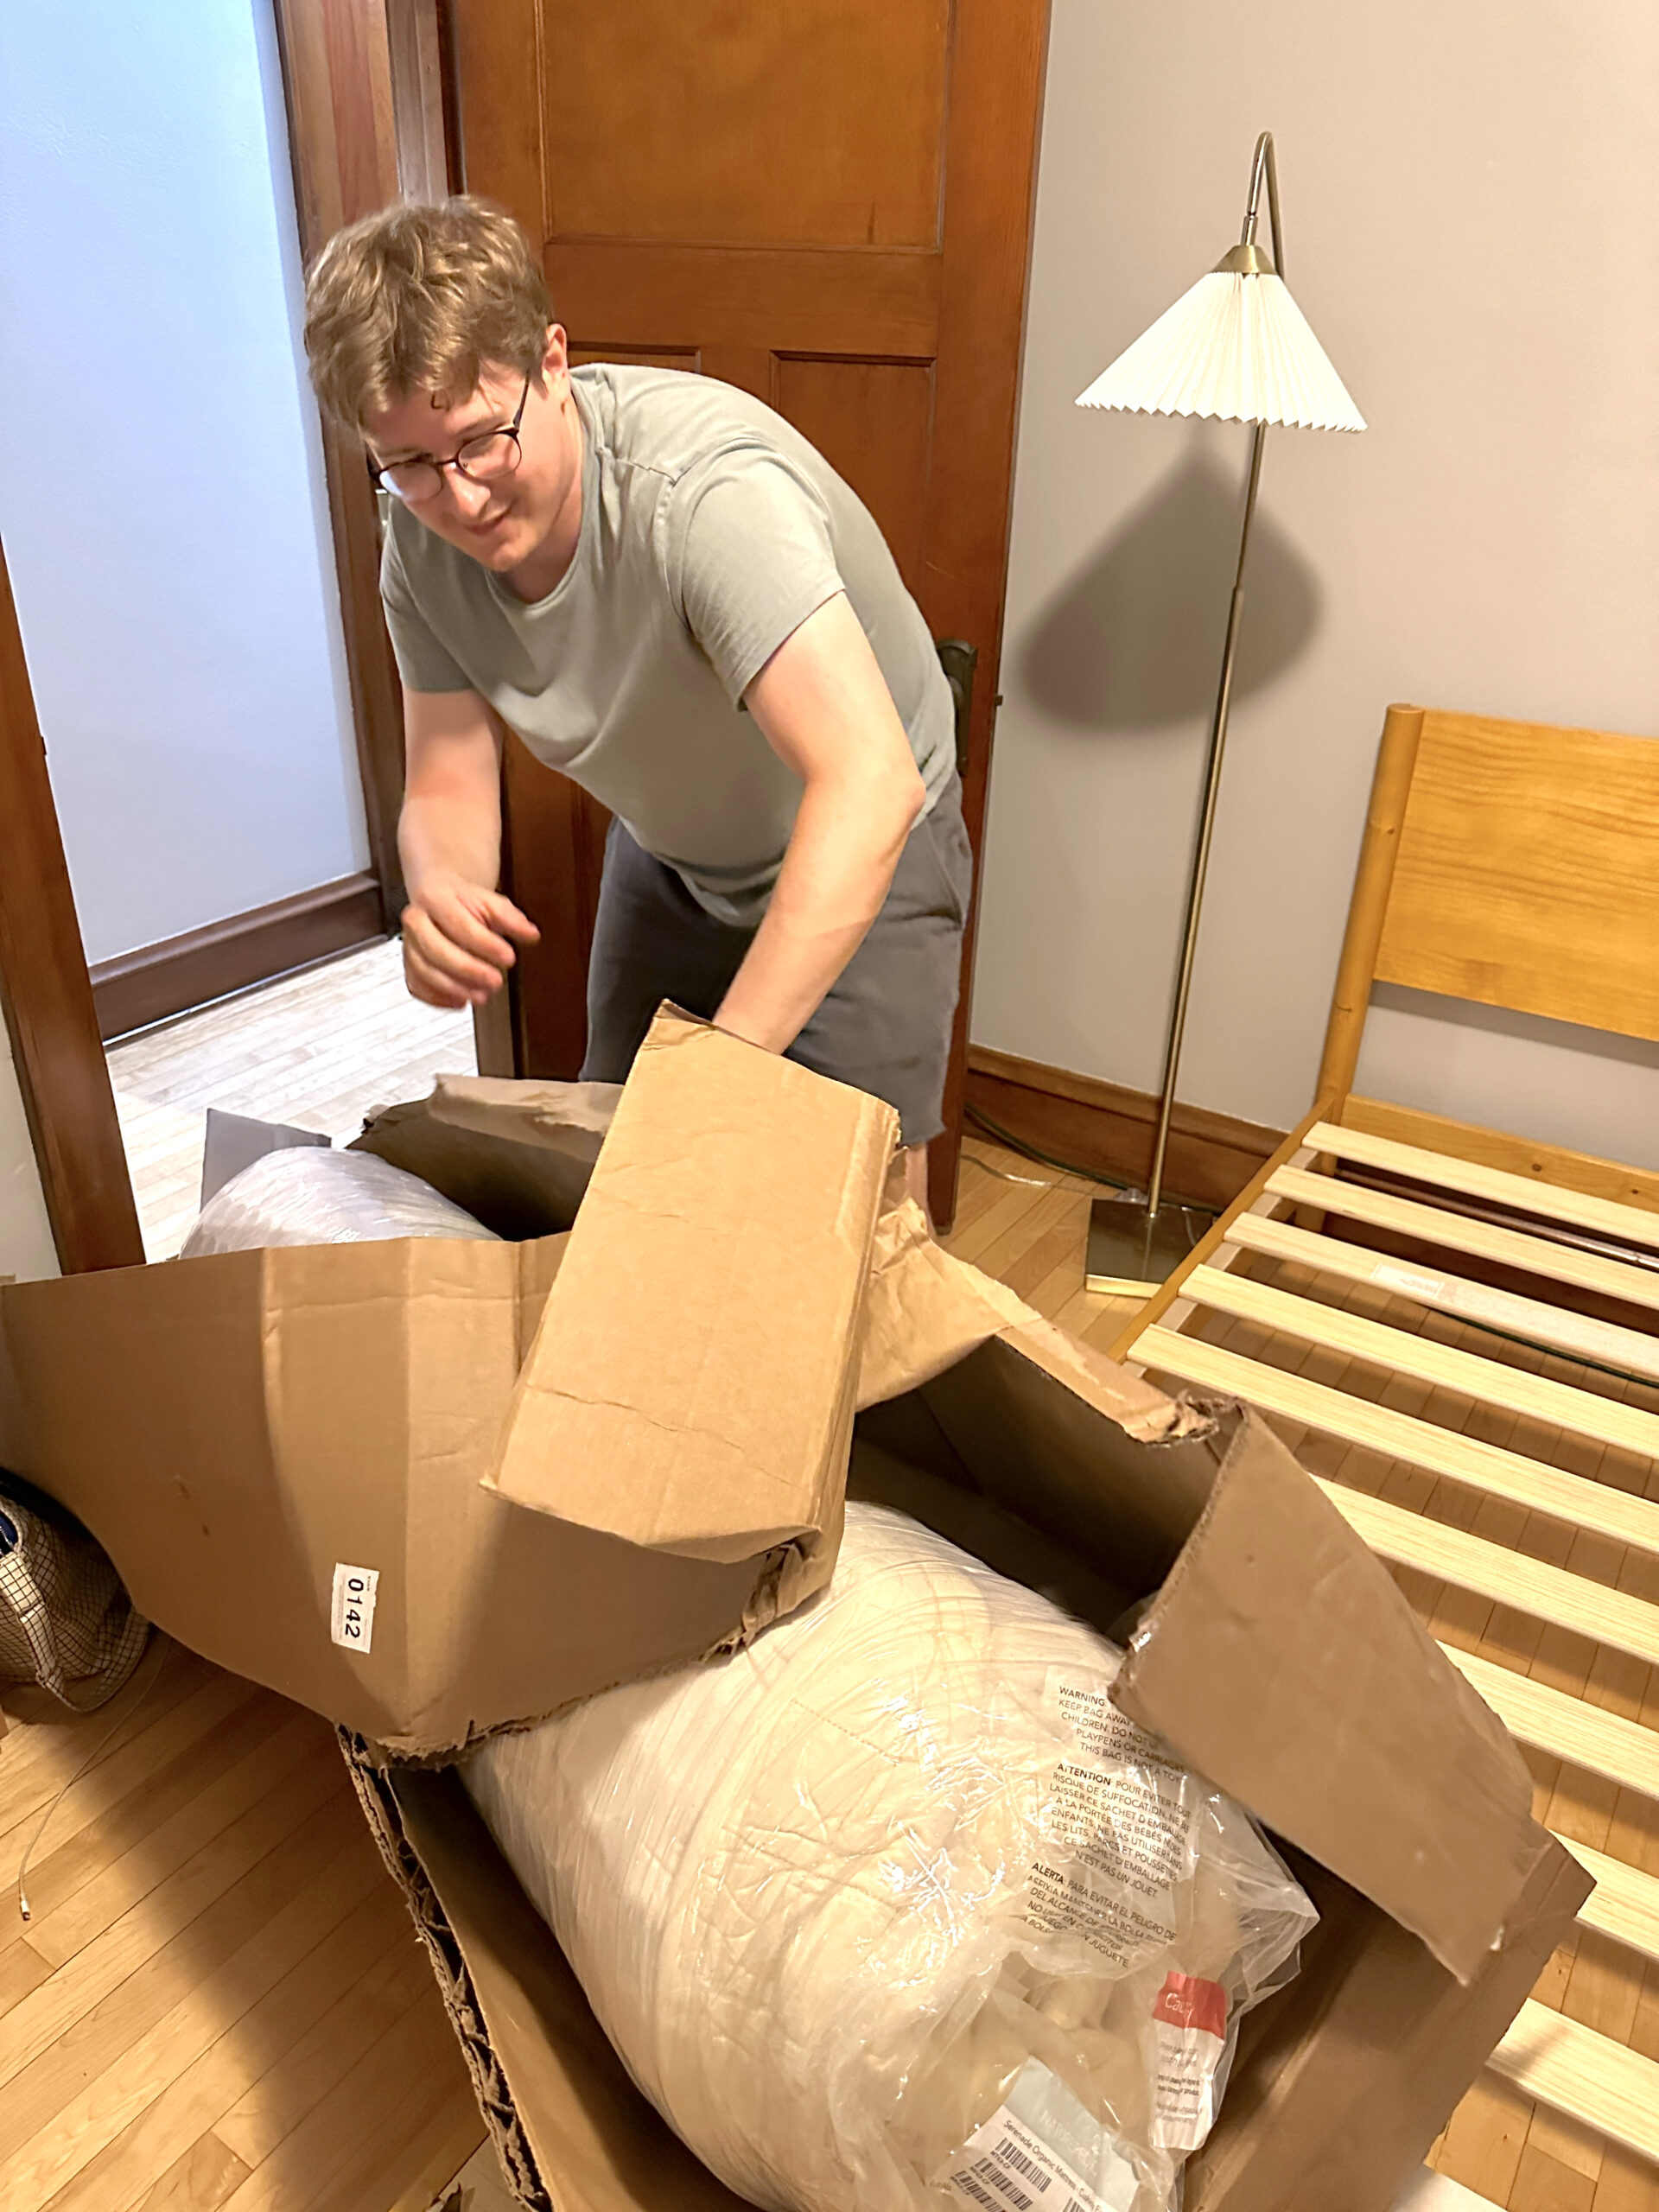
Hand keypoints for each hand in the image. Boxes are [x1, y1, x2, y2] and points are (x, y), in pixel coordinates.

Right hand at [400, 878, 539, 1008]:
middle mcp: (416, 921)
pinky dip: (439, 998)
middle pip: (436, 950)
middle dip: (468, 970)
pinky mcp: (409, 966)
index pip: (459, 925)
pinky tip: (461, 1000)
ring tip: (482, 995)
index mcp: (434, 898)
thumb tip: (530, 934)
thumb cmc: (463, 902)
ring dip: (455, 988)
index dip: (485, 945)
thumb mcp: (491, 902)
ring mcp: (409, 945)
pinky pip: (417, 987)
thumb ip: (511, 918)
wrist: (438, 899)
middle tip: (495, 981)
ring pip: (424, 972)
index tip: (509, 957)